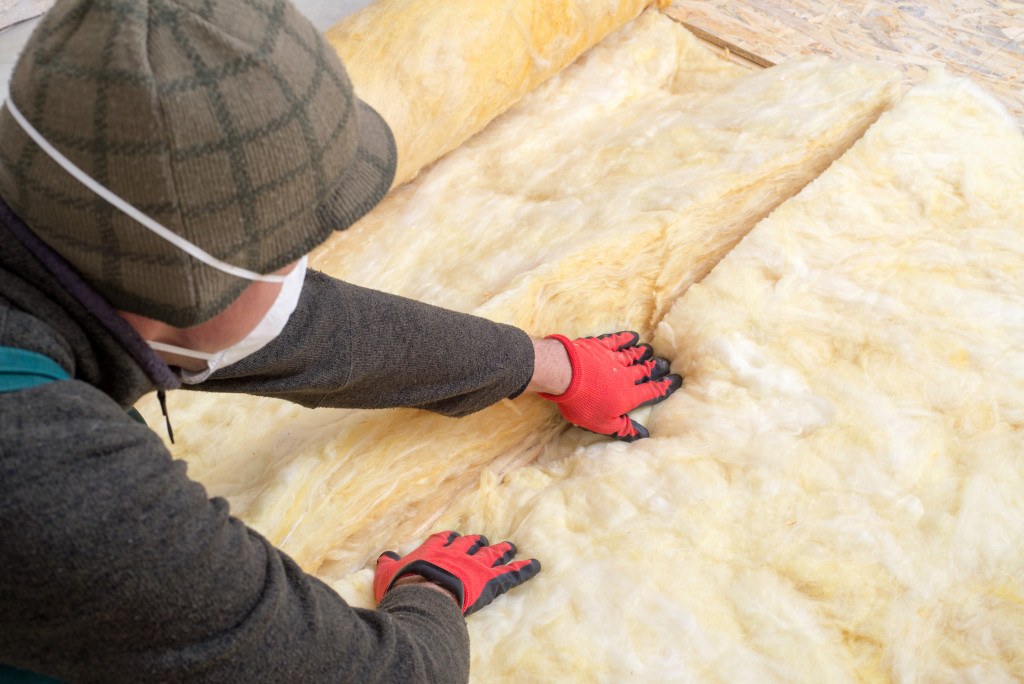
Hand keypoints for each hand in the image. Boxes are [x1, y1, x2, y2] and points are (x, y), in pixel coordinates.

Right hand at [374, 532, 540, 615]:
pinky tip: (536, 565)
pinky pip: (510, 574)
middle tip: (484, 539)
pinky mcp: (488, 582)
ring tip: (510, 546)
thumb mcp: (387, 575)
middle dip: (478, 541)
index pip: (444, 539)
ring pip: (491, 554)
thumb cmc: (402, 588)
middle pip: (470, 543)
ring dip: (501, 550)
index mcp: (433, 551)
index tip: (453, 537)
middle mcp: (456, 554)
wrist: (422, 596)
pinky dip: (524, 569)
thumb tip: (384, 557)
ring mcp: (474, 566)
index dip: (449, 538)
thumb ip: (387, 565)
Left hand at [539, 331, 681, 441]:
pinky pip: (616, 341)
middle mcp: (624, 376)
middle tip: (666, 363)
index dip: (664, 387)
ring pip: (631, 355)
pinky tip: (631, 336)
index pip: (651, 392)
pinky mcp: (599, 347)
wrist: (565, 374)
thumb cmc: (583, 403)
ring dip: (641, 353)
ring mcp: (612, 359)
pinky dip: (625, 338)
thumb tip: (642, 434)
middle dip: (656, 367)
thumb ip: (623, 428)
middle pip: (644, 371)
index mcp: (628, 396)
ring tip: (650, 350)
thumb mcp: (602, 424)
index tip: (675, 381)